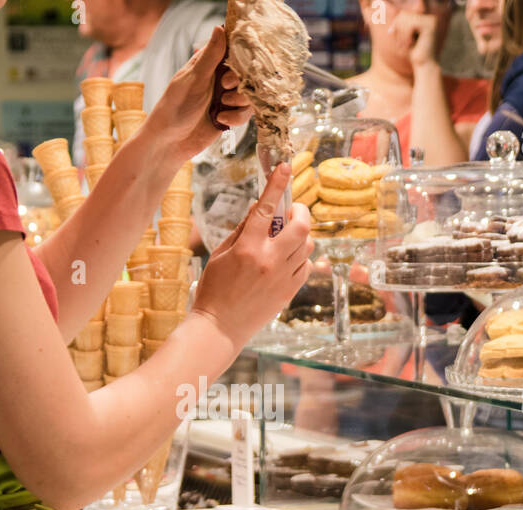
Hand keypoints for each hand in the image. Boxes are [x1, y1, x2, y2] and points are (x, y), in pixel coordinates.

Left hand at [145, 26, 252, 160]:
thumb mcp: (194, 78)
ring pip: (249, 93)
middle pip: (246, 72)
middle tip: (225, 85)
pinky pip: (246, 113)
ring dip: (239, 99)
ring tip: (222, 105)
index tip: (237, 61)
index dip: (240, 54)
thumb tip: (220, 28)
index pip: (232, 49)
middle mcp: (219, 78)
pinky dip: (236, 117)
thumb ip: (210, 56)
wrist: (170, 142)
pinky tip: (220, 120)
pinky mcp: (230, 116)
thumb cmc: (175, 106)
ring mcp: (226, 97)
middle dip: (239, 79)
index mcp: (208, 63)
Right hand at [192, 163, 313, 346]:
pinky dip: (301, 257)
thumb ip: (242, 230)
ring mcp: (283, 277)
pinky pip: (307, 265)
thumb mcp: (220, 254)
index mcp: (247, 248)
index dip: (277, 185)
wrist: (220, 327)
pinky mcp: (290, 291)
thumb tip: (259, 208)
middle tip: (293, 211)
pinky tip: (287, 260)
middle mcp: (269, 260)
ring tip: (286, 239)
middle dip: (300, 212)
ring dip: (301, 235)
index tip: (285, 168)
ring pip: (308, 244)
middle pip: (301, 225)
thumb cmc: (214, 289)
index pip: (266, 209)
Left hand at [394, 12, 443, 75]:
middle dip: (398, 29)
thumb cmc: (414, 54)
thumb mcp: (404, 38)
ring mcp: (431, 21)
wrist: (425, 66)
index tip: (391, 33)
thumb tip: (389, 20)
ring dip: (401, 34)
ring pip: (406, 19)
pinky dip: (406, 35)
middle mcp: (430, 19)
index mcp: (425, 20)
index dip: (395, 23)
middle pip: (404, 14)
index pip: (404, 14)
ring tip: (404, 46)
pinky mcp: (430, 26)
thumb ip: (399, 27)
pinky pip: (411, 25)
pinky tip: (409, 44)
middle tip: (399, 44)